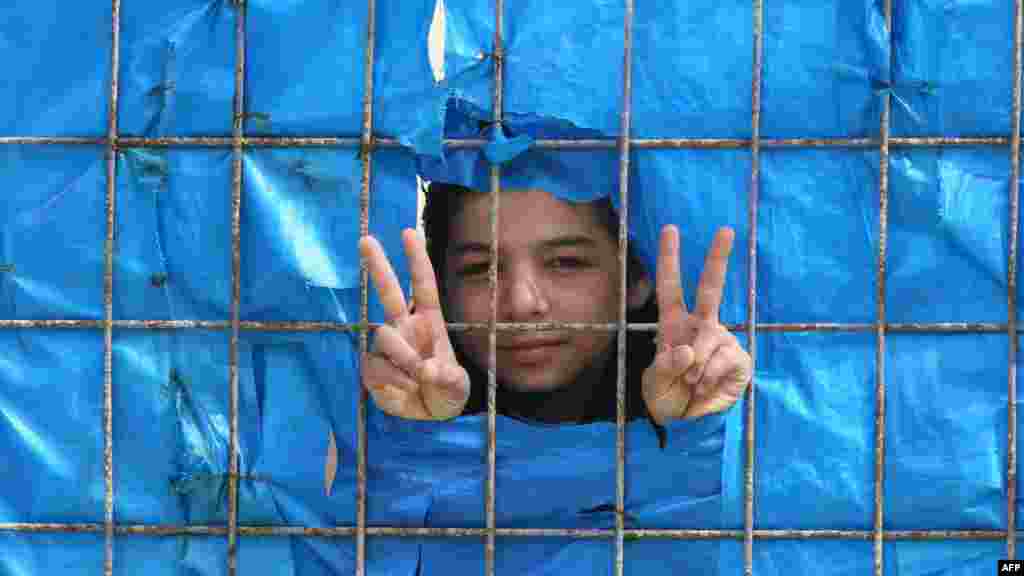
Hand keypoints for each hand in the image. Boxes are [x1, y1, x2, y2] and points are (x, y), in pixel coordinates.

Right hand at [359, 229, 469, 419]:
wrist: (429, 416)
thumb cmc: (446, 391)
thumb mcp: (457, 388)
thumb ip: (448, 379)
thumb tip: (427, 370)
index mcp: (429, 322)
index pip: (423, 286)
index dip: (417, 260)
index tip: (409, 232)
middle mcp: (404, 328)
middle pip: (389, 291)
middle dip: (378, 265)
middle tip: (366, 239)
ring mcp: (385, 346)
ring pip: (385, 337)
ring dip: (403, 361)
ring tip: (416, 381)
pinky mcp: (371, 367)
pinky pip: (376, 367)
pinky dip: (392, 382)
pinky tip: (404, 391)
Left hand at [641, 225, 751, 423]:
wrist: (687, 423)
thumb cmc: (666, 397)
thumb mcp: (654, 384)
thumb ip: (666, 367)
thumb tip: (689, 350)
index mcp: (674, 325)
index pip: (670, 287)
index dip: (669, 260)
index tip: (671, 230)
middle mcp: (700, 326)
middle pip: (711, 288)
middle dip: (718, 258)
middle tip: (725, 230)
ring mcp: (721, 340)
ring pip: (710, 338)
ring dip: (696, 367)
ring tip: (690, 385)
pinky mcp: (738, 359)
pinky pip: (722, 361)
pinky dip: (708, 378)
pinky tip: (704, 388)